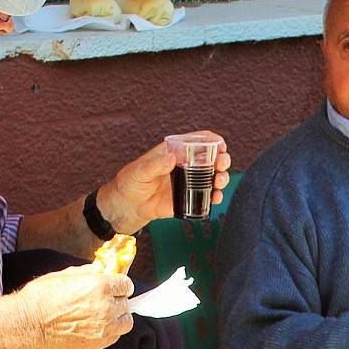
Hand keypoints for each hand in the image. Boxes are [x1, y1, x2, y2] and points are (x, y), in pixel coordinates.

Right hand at [19, 264, 132, 348]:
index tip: (115, 286)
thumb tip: (100, 271)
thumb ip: (88, 273)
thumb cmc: (42, 297)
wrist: (29, 323)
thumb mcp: (66, 275)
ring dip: (118, 317)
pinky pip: (115, 336)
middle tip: (105, 300)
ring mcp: (104, 328)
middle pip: (126, 303)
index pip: (126, 284)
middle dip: (117, 299)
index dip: (120, 284)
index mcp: (100, 286)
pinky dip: (110, 331)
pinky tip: (96, 326)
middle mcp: (106, 307)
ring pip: (126, 322)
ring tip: (104, 315)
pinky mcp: (98, 344)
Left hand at [96, 131, 234, 225]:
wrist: (125, 208)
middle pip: (209, 159)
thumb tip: (171, 158)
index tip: (221, 145)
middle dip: (221, 160)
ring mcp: (186, 183)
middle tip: (222, 164)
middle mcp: (183, 166)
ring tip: (220, 181)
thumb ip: (155, 165)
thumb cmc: (128, 184)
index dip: (211, 140)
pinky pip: (205, 197)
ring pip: (211, 177)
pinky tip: (216, 197)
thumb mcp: (139, 172)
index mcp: (173, 153)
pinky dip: (214, 196)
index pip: (196, 141)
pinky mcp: (187, 199)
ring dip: (221, 178)